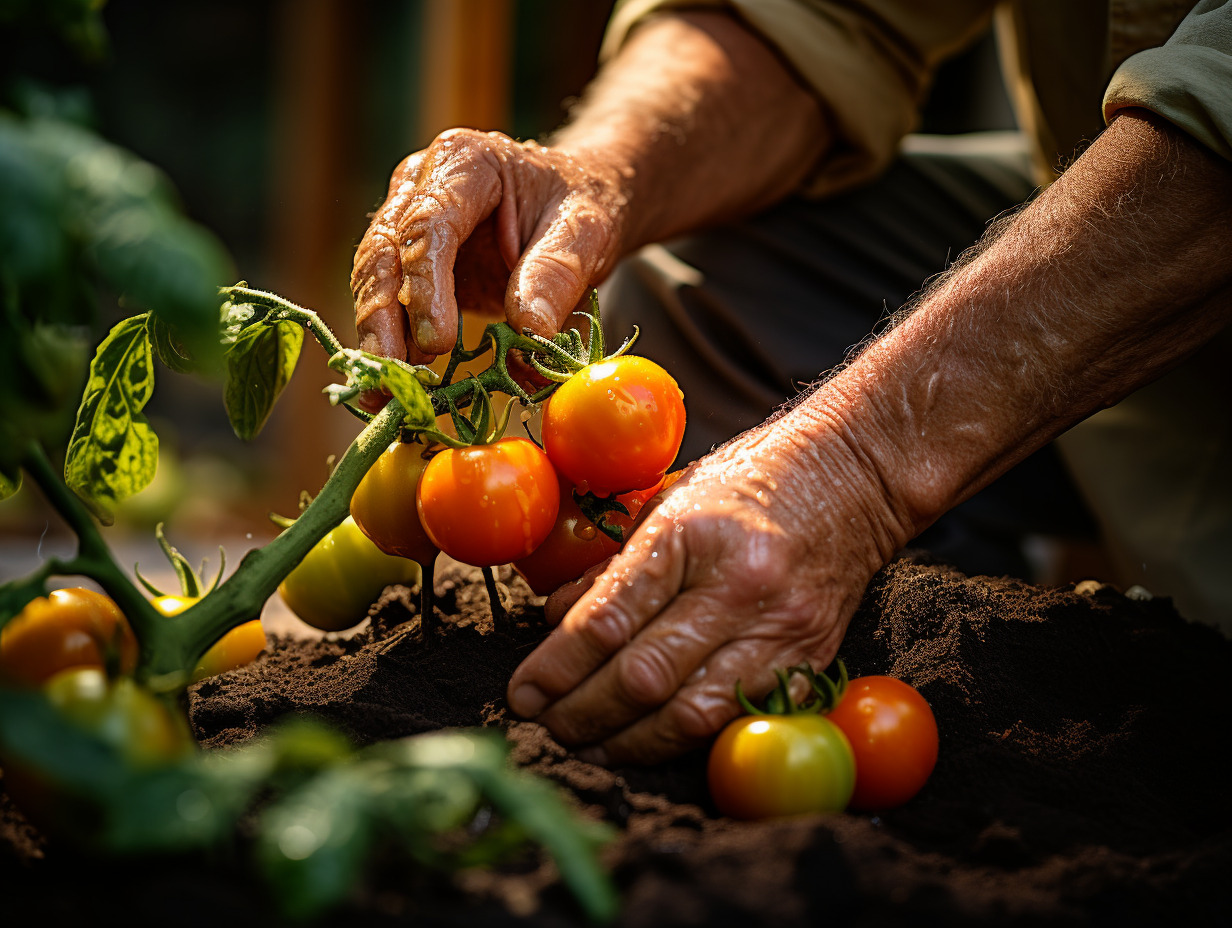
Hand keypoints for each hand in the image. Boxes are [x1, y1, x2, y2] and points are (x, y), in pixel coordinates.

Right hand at [350, 129, 626, 364]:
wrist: (575, 201)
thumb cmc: (579, 206)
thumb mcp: (585, 231)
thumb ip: (557, 275)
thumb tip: (529, 335)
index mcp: (464, 162)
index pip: (428, 223)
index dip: (425, 285)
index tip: (438, 342)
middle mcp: (419, 187)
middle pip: (383, 253)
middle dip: (382, 319)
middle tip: (391, 377)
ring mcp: (405, 223)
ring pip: (374, 282)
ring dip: (378, 341)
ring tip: (383, 396)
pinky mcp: (408, 265)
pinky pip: (390, 306)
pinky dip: (392, 348)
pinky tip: (395, 391)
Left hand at [506, 415, 902, 764]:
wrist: (856, 477)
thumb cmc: (750, 481)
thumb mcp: (668, 502)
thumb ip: (613, 566)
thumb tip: (556, 621)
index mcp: (690, 534)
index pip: (607, 621)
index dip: (556, 667)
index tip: (522, 692)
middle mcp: (737, 587)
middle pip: (641, 677)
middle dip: (580, 713)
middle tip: (544, 723)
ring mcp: (779, 629)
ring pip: (688, 714)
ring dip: (626, 741)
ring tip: (587, 743)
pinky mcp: (808, 660)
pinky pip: (735, 718)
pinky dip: (683, 739)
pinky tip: (648, 741)